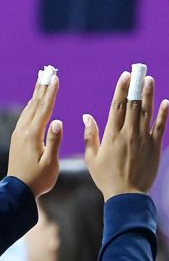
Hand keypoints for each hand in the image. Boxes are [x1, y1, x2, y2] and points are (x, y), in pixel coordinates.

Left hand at [7, 74, 62, 196]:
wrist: (19, 189)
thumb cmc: (39, 179)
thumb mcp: (50, 163)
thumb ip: (54, 141)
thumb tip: (58, 122)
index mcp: (33, 135)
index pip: (45, 109)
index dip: (51, 93)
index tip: (56, 78)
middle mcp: (24, 130)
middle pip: (35, 104)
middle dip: (43, 87)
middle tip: (48, 71)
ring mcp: (19, 133)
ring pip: (29, 108)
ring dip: (37, 94)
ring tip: (42, 82)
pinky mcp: (18, 138)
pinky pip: (26, 116)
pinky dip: (32, 106)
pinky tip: (35, 104)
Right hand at [83, 71, 168, 200]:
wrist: (126, 195)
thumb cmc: (106, 178)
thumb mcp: (92, 157)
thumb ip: (90, 135)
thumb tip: (87, 116)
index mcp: (111, 134)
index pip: (117, 105)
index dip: (121, 89)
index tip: (125, 76)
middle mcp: (128, 134)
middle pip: (133, 104)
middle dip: (136, 86)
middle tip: (139, 71)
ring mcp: (143, 140)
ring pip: (147, 112)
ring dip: (149, 95)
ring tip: (150, 80)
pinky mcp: (155, 148)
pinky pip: (160, 128)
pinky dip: (163, 115)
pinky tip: (166, 103)